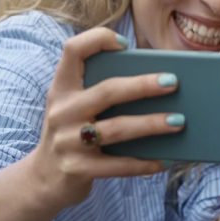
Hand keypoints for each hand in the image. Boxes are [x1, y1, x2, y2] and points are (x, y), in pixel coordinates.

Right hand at [31, 27, 182, 209]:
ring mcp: (68, 141)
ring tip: (178, 122)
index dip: (98, 40)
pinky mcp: (77, 169)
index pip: (73, 50)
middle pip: (107, 91)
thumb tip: (156, 82)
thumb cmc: (72, 134)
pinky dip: (142, 164)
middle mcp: (62, 111)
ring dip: (151, 124)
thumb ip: (101, 92)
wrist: (41, 180)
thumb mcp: (75, 108)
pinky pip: (117, 165)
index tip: (125, 43)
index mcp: (62, 88)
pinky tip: (163, 161)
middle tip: (173, 83)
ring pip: (117, 129)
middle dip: (143, 86)